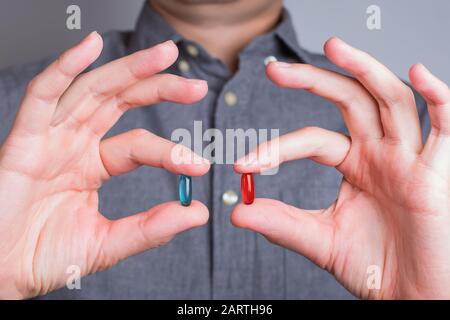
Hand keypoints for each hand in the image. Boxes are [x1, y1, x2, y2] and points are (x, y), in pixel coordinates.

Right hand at [0, 32, 209, 298]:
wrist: (1, 275)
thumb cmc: (45, 257)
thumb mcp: (108, 241)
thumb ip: (151, 227)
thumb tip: (197, 212)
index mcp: (92, 165)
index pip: (139, 145)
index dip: (171, 151)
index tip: (200, 165)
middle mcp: (73, 144)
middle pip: (121, 102)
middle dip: (158, 87)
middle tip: (197, 84)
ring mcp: (50, 139)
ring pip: (92, 91)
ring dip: (128, 69)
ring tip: (164, 54)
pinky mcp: (23, 141)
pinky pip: (42, 97)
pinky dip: (64, 69)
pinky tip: (90, 46)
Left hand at [232, 37, 449, 298]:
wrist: (410, 296)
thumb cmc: (372, 266)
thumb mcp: (319, 239)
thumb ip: (281, 223)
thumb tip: (237, 210)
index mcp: (355, 164)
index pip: (312, 140)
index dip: (277, 148)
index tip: (243, 164)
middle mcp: (381, 152)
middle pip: (350, 100)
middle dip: (315, 79)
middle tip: (275, 69)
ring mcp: (409, 158)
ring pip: (390, 100)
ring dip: (365, 70)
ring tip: (334, 45)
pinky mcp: (437, 172)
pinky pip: (443, 126)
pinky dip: (436, 97)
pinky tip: (416, 73)